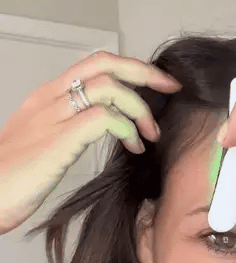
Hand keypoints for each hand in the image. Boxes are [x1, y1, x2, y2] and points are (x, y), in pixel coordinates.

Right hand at [0, 51, 181, 234]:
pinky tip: (133, 147)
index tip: (158, 84)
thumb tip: (111, 128)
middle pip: (104, 65)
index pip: (94, 65)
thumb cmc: (16, 177)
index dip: (131, 68)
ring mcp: (54, 117)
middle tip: (170, 89)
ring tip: (149, 135)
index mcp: (48, 97)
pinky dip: (127, 129)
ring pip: (108, 88)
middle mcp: (50, 99)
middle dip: (144, 73)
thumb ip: (73, 129)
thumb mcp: (46, 143)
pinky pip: (104, 118)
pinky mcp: (59, 139)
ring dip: (139, 108)